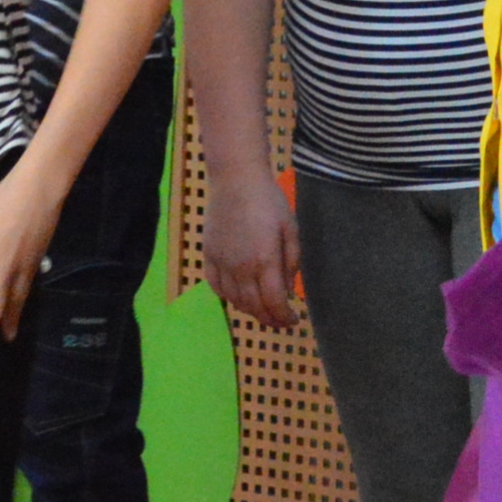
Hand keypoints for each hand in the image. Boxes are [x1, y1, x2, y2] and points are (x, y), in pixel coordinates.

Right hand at [205, 159, 301, 329]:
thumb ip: (291, 262)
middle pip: (254, 306)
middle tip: (280, 321)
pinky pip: (216, 287)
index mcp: (264, 261)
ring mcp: (222, 263)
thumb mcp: (290, 229)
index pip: (273, 302)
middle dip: (269, 319)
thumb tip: (287, 291)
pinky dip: (228, 298)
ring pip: (234, 300)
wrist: (235, 180)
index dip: (284, 317)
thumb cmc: (269, 201)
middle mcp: (241, 268)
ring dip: (250, 311)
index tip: (293, 321)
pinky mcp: (209, 256)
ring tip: (262, 311)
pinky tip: (238, 297)